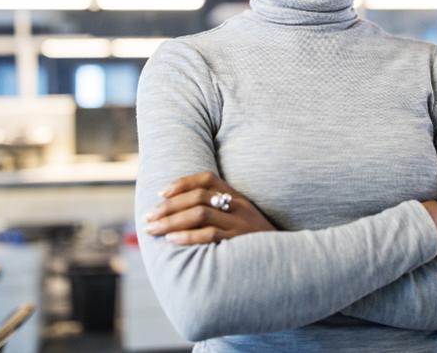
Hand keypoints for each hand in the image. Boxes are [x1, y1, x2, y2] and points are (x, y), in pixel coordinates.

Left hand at [144, 171, 276, 245]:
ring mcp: (239, 223)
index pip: (207, 178)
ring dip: (172, 221)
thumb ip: (220, 211)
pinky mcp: (239, 241)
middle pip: (197, 196)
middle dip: (168, 206)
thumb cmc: (256, 240)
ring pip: (200, 214)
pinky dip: (188, 236)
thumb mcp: (242, 218)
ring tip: (154, 230)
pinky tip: (172, 241)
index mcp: (237, 196)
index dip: (182, 182)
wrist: (287, 258)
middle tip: (149, 217)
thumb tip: (182, 213)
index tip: (162, 193)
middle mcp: (238, 205)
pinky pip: (210, 235)